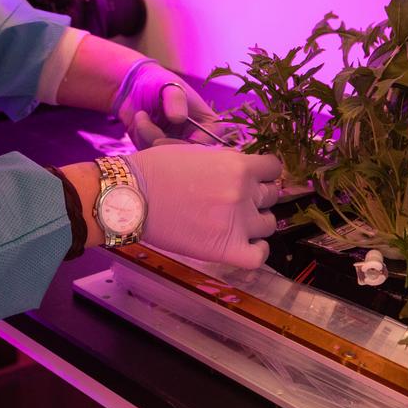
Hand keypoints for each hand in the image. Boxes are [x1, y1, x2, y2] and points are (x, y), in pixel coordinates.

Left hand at [112, 59, 220, 148]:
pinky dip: (142, 139)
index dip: (182, 148)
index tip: (159, 140)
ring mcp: (177, 146)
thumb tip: (178, 118)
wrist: (135, 86)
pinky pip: (152, 156)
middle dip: (159, 140)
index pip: (203, 147)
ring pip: (165, 158)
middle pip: (183, 158)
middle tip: (143, 122)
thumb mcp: (170, 87)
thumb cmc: (159, 82)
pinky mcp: (159, 152)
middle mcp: (196, 139)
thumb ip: (176, 100)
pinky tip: (140, 122)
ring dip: (147, 136)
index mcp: (209, 125)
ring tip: (141, 115)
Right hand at [126, 144, 281, 269]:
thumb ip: (226, 161)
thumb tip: (244, 169)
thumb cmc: (157, 169)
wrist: (133, 197)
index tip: (256, 177)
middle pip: (272, 195)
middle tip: (238, 199)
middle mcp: (244, 193)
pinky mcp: (227, 249)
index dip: (266, 172)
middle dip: (258, 195)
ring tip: (237, 221)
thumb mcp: (198, 152)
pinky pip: (259, 256)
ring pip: (268, 224)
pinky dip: (258, 251)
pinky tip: (247, 244)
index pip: (274, 168)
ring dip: (257, 221)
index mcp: (238, 165)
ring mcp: (238, 223)